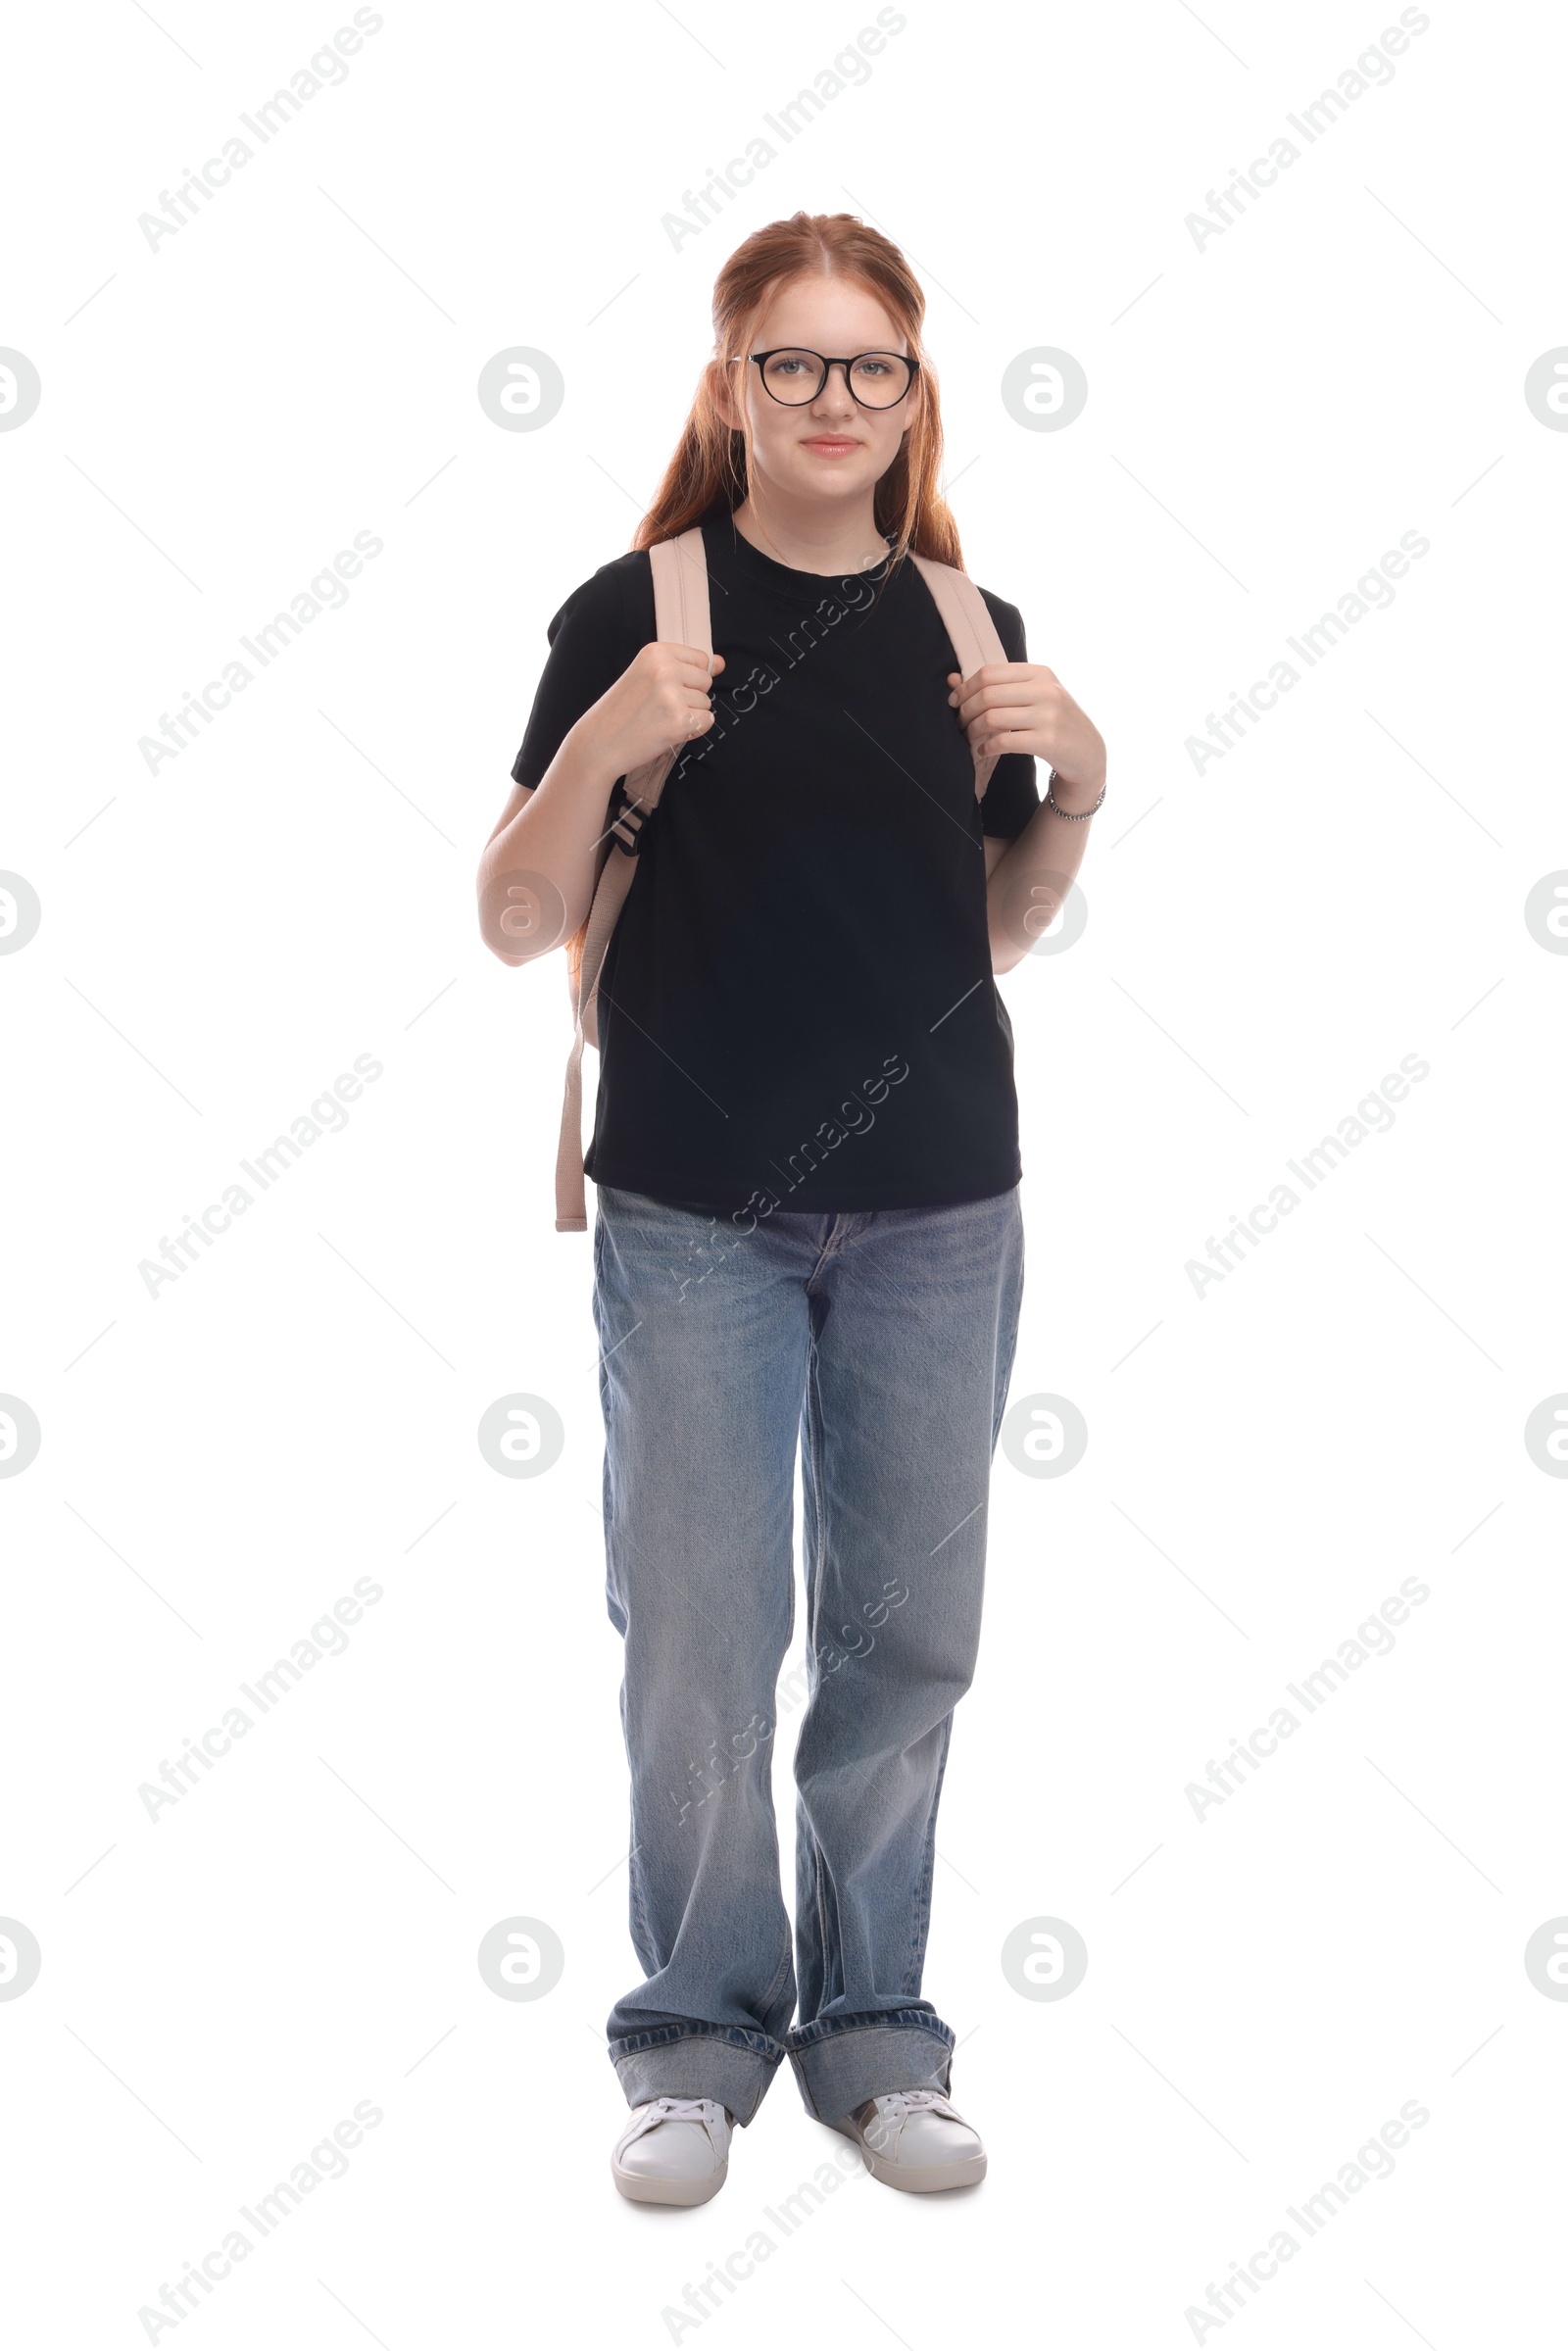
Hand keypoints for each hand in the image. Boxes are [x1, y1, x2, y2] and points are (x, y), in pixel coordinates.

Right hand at [574, 642, 725, 778]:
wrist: (599, 742)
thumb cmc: (623, 710)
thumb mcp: (647, 676)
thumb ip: (685, 667)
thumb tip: (721, 663)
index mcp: (656, 652)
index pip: (701, 659)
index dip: (689, 678)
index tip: (664, 688)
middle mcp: (665, 669)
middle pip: (706, 680)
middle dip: (690, 696)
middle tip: (659, 707)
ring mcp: (672, 695)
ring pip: (706, 702)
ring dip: (689, 714)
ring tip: (660, 719)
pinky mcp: (678, 721)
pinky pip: (707, 721)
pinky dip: (693, 730)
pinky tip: (667, 730)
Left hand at [947, 663, 1104, 806]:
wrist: (1088, 751)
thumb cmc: (1054, 721)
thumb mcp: (1033, 696)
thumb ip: (997, 687)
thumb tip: (951, 680)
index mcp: (1039, 673)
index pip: (990, 673)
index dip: (965, 688)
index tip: (955, 702)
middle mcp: (1045, 690)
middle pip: (987, 695)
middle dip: (965, 711)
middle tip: (959, 724)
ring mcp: (1048, 716)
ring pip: (991, 718)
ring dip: (972, 731)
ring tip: (968, 738)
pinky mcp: (1048, 741)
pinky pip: (1003, 742)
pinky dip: (985, 748)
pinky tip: (982, 751)